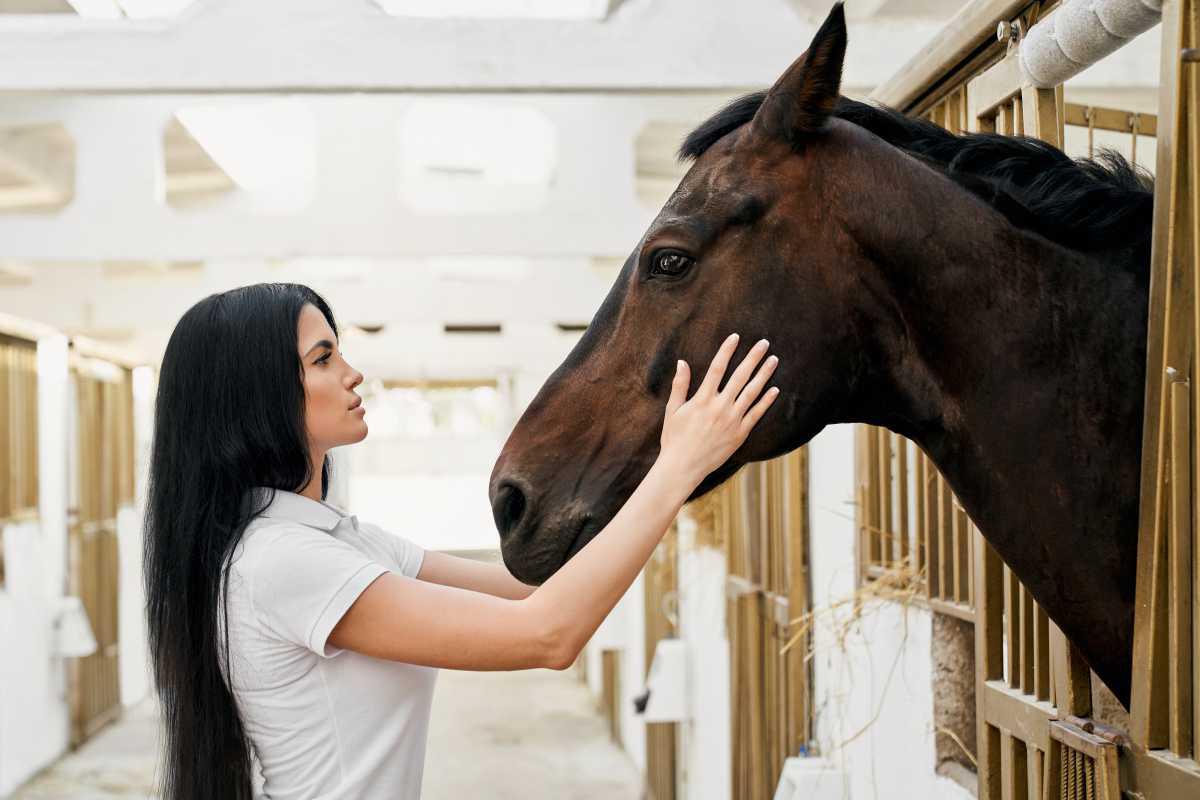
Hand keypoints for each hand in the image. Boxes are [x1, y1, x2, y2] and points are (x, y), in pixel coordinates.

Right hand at [658, 333, 779, 488]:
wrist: (683, 466)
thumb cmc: (675, 438)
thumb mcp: (673, 409)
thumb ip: (680, 385)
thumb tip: (682, 362)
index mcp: (702, 399)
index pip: (717, 368)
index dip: (727, 350)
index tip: (736, 337)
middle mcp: (720, 407)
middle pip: (740, 376)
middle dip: (753, 358)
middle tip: (764, 343)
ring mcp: (732, 420)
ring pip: (752, 392)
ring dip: (764, 375)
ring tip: (773, 360)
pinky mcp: (740, 433)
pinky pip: (756, 414)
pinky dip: (766, 401)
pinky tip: (775, 389)